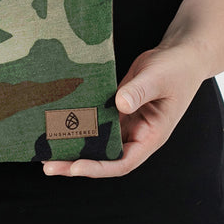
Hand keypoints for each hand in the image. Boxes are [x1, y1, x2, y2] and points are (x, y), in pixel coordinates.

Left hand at [42, 44, 206, 177]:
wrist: (179, 55)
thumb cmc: (177, 69)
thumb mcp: (159, 78)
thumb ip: (139, 91)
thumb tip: (120, 104)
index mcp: (150, 137)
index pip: (122, 162)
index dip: (98, 167)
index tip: (75, 166)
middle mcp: (135, 135)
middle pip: (103, 157)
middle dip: (76, 162)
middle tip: (48, 165)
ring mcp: (124, 124)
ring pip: (95, 141)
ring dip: (72, 145)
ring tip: (44, 148)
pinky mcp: (115, 109)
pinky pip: (93, 121)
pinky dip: (76, 124)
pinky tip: (56, 122)